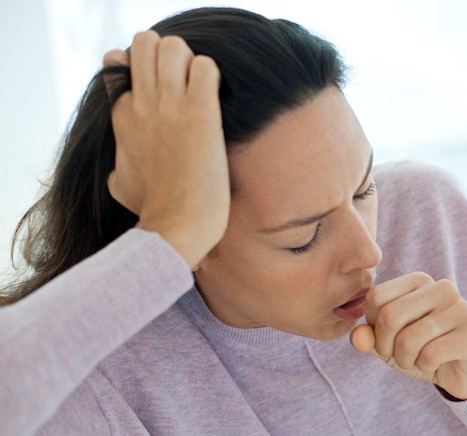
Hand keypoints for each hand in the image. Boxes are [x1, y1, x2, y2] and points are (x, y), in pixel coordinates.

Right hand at [103, 31, 229, 268]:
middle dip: (167, 53)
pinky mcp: (200, 114)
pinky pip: (205, 67)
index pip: (118, 63)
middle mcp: (141, 105)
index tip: (161, 89)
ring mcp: (169, 107)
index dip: (142, 69)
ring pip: (173, 47)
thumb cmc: (154, 212)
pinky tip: (215, 98)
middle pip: (145, 43)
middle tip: (186, 81)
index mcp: (121, 117)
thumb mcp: (121, 185)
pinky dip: (212, 74)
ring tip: (201, 88)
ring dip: (190, 60)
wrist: (176, 227)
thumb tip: (116, 172)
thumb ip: (117, 167)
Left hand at [350, 272, 466, 399]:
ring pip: (409, 339)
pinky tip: (437, 363)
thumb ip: (368, 337)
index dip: (373, 326)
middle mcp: (443, 288)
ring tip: (418, 360)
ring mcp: (463, 309)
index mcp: (420, 281)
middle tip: (400, 356)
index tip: (387, 339)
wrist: (459, 371)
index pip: (376, 297)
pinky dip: (425, 366)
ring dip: (406, 360)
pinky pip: (431, 354)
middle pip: (390, 316)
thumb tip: (357, 337)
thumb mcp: (387, 344)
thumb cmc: (420, 350)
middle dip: (387, 347)